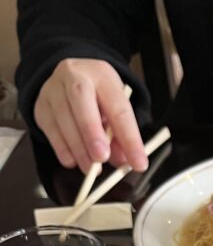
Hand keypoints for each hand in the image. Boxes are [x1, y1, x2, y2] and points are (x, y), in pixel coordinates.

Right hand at [34, 59, 147, 173]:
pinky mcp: (40, 106)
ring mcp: (53, 89)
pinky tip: (73, 161)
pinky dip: (62, 149)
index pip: (119, 107)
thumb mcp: (115, 107)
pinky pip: (50, 130)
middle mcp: (74, 76)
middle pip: (81, 101)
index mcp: (102, 76)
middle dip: (92, 133)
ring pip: (62, 118)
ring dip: (78, 148)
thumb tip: (124, 161)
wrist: (70, 76)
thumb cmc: (98, 96)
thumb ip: (121, 135)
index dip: (130, 138)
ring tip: (91, 169)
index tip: (139, 163)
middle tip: (102, 158)